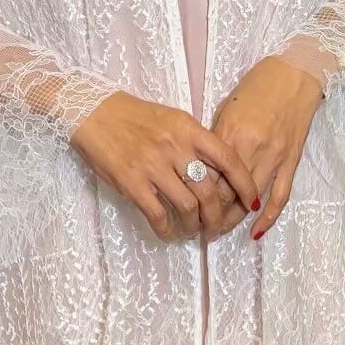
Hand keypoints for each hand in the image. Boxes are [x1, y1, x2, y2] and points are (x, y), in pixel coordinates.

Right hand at [70, 91, 259, 240]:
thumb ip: (194, 142)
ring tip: (192, 232)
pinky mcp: (131, 183)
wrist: (93, 112)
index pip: (228, 159)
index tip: (252, 202)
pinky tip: (168, 233)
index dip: (245, 184)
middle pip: (210, 192)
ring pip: (187, 207)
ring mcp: (152, 166)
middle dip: (218, 218)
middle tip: (216, 229)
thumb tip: (216, 171)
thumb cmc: (133, 116)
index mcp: (188, 129)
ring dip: (193, 227)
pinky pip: (157, 215)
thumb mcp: (172, 119)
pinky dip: (166, 230)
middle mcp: (175, 147)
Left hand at [208, 54, 326, 239]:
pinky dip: (268, 217)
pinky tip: (256, 232)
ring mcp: (274, 157)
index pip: (208, 173)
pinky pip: (280, 195)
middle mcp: (251, 147)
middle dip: (210, 214)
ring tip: (219, 232)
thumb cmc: (257, 86)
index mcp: (230, 132)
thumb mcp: (227, 107)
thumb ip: (215, 138)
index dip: (194, 195)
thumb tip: (201, 165)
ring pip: (250, 199)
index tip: (184, 206)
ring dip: (233, 220)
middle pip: (226, 191)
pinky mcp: (292, 161)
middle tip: (199, 227)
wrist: (295, 74)